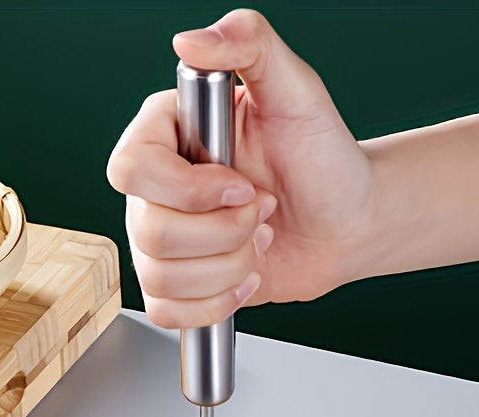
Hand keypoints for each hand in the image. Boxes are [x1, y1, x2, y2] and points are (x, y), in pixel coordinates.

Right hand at [107, 9, 373, 328]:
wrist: (347, 223)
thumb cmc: (324, 159)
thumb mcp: (298, 91)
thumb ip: (251, 45)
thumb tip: (189, 42)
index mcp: (169, 138)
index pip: (131, 170)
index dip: (188, 191)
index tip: (243, 186)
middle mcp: (157, 191)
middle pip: (150, 233)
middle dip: (226, 233)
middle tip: (264, 210)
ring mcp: (165, 241)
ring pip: (161, 278)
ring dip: (230, 268)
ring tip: (260, 241)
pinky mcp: (180, 285)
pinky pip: (166, 312)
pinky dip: (215, 304)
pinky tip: (247, 279)